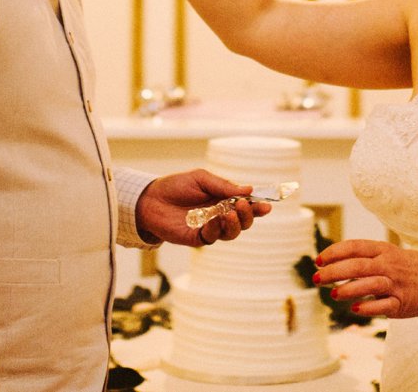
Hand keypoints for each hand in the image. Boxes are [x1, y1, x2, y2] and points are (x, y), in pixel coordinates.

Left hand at [134, 167, 269, 246]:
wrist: (150, 198)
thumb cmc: (176, 185)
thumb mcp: (201, 178)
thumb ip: (223, 185)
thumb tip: (248, 190)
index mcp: (222, 200)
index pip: (245, 205)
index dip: (258, 207)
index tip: (267, 205)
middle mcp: (219, 215)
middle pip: (243, 222)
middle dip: (249, 216)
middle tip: (243, 205)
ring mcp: (208, 228)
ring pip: (231, 233)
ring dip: (235, 224)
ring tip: (231, 212)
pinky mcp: (196, 237)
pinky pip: (212, 237)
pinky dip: (216, 229)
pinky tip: (215, 220)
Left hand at [313, 239, 417, 318]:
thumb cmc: (409, 267)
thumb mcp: (389, 254)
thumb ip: (365, 257)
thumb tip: (334, 262)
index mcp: (384, 250)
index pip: (354, 246)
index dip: (334, 252)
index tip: (318, 260)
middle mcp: (389, 265)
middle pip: (357, 265)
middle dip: (334, 271)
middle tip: (316, 278)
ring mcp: (396, 284)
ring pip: (370, 284)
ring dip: (349, 289)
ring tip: (333, 294)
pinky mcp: (403, 303)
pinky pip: (383, 305)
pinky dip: (368, 307)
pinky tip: (355, 308)